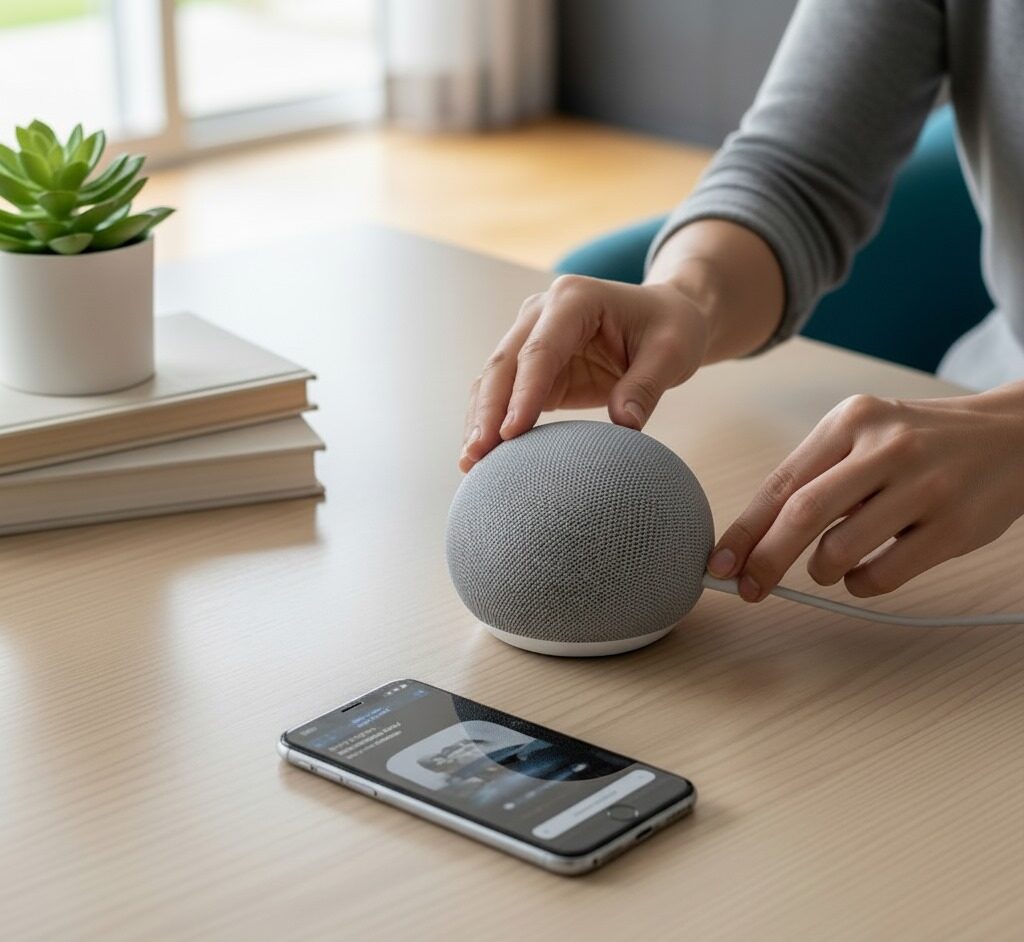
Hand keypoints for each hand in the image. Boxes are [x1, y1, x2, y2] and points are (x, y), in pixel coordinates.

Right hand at [459, 274, 709, 471]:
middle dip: (487, 411)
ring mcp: (531, 336)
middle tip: (476, 454)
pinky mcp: (533, 365)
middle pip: (505, 363)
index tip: (510, 433)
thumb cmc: (671, 329)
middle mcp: (542, 312)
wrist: (664, 317)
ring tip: (470, 462)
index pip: (541, 350)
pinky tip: (482, 455)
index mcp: (575, 299)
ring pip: (494, 379)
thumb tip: (626, 426)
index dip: (523, 393)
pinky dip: (491, 422)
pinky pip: (504, 394)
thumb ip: (647, 386)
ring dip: (480, 420)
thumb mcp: (673, 352)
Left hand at [708, 388, 1023, 599]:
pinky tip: (867, 569)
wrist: (1014, 437)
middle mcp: (886, 448)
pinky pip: (883, 575)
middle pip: (802, 514)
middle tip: (749, 588)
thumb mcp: (864, 436)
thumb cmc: (920, 444)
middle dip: (766, 560)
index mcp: (851, 421)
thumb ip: (815, 477)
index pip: (781, 482)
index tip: (718, 564)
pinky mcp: (954, 527)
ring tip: (831, 563)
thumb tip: (753, 539)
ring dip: (821, 570)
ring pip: (840, 549)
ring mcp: (924, 486)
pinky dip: (861, 584)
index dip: (744, 530)